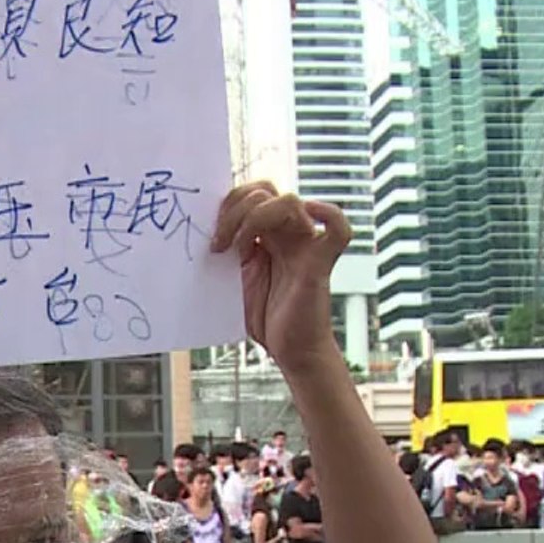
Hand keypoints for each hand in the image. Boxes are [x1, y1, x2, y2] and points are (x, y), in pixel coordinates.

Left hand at [210, 182, 350, 372]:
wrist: (290, 351)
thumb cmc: (267, 320)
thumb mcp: (237, 279)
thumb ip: (230, 253)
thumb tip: (204, 231)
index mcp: (267, 235)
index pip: (251, 194)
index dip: (228, 204)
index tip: (211, 234)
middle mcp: (288, 234)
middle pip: (265, 191)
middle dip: (235, 209)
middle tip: (218, 241)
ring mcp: (306, 245)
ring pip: (289, 201)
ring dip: (254, 217)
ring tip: (237, 248)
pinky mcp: (321, 262)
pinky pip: (338, 227)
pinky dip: (327, 214)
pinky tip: (306, 222)